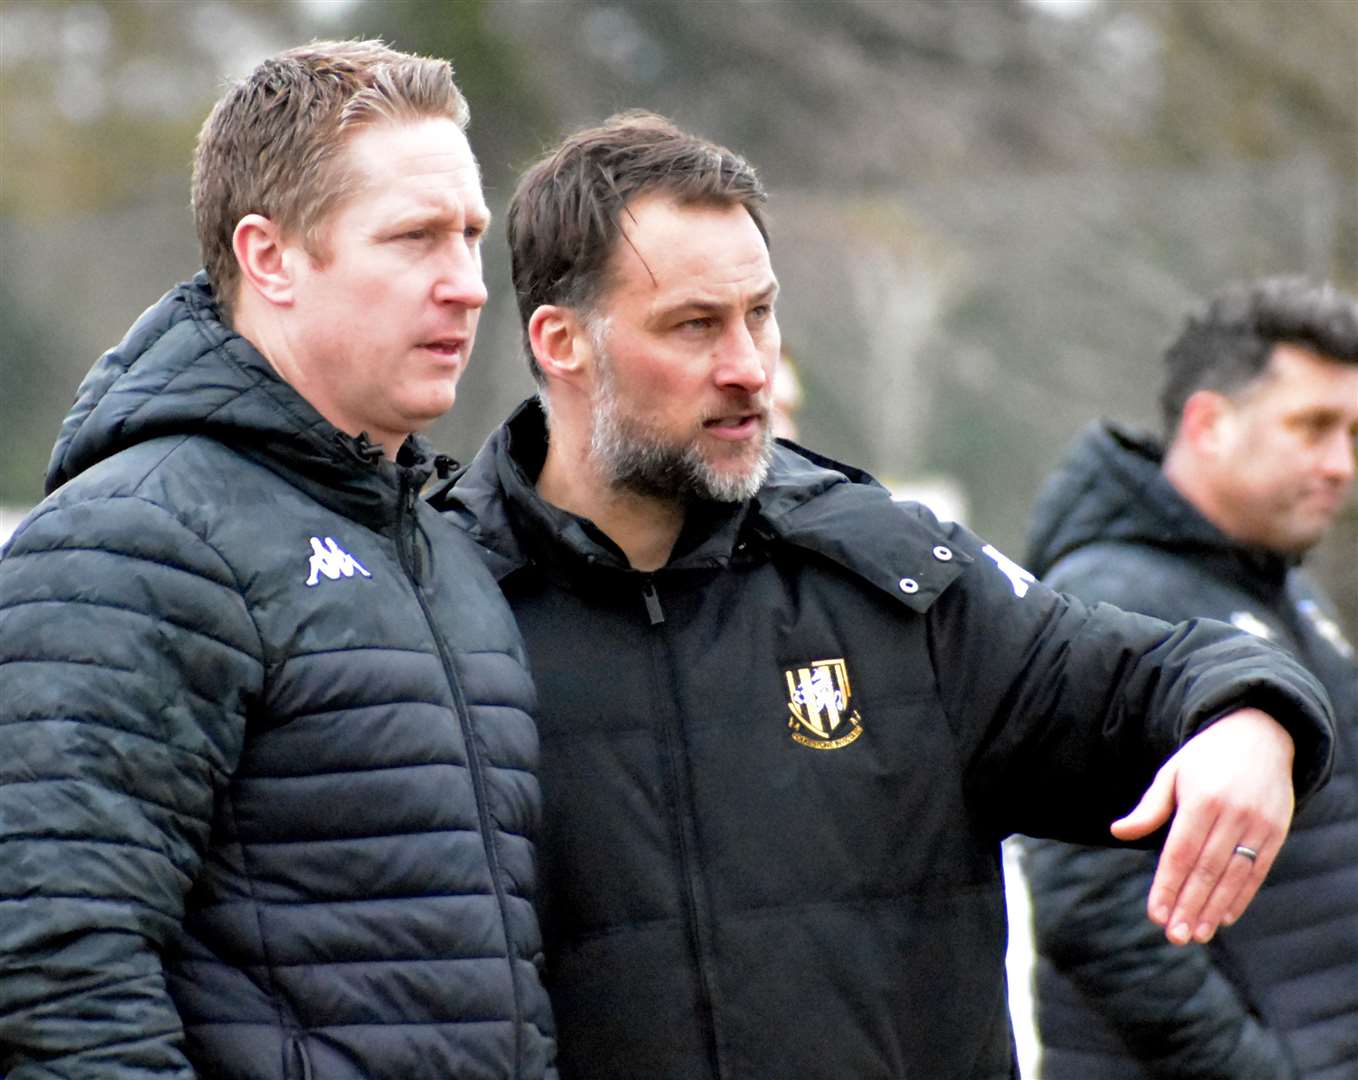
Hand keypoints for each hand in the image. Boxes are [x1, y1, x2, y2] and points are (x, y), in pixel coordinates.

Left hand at [1110, 708, 1294, 945]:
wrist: (1260, 734)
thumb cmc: (1205, 758)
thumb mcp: (1173, 773)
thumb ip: (1150, 808)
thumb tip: (1118, 832)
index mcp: (1202, 800)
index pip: (1181, 853)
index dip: (1167, 885)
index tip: (1154, 914)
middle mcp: (1233, 814)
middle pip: (1207, 870)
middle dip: (1188, 905)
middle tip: (1173, 935)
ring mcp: (1259, 825)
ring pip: (1234, 876)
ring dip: (1213, 909)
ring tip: (1195, 934)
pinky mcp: (1277, 833)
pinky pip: (1258, 872)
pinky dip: (1241, 897)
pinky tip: (1224, 917)